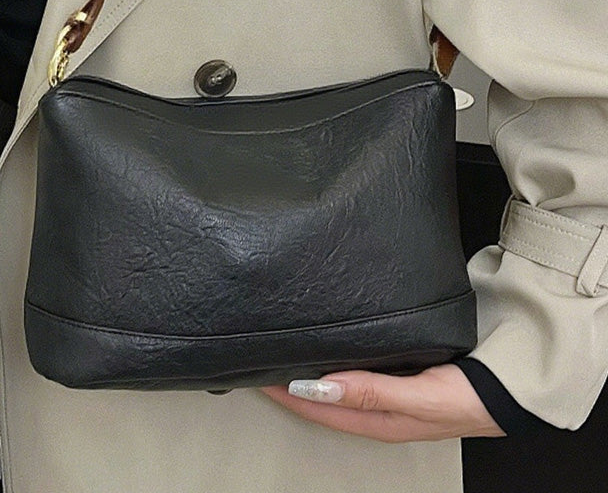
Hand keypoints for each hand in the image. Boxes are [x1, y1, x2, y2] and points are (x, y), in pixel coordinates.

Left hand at [261, 364, 504, 442]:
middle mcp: (377, 409)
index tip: (260, 375)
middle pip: (322, 399)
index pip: (319, 407)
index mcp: (378, 420)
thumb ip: (371, 392)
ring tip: (286, 355)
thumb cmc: (469, 398)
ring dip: (311, 374)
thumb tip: (321, 387)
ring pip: (337, 386)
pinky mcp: (399, 376)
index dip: (287, 393)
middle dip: (292, 384)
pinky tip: (329, 350)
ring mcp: (387, 393)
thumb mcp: (418, 398)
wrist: (510, 388)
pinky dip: (336, 363)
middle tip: (265, 361)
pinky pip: (357, 371)